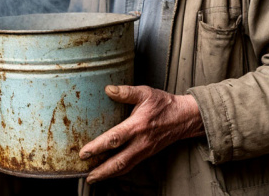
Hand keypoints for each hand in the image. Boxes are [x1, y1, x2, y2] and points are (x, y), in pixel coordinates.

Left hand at [80, 85, 204, 183]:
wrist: (185, 117)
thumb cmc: (164, 104)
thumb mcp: (146, 93)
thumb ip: (126, 92)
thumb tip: (108, 89)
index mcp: (138, 126)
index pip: (115, 139)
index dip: (98, 147)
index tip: (84, 153)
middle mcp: (141, 142)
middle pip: (118, 161)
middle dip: (101, 170)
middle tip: (86, 176)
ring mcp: (144, 150)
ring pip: (124, 167)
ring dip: (108, 174)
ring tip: (93, 178)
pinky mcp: (146, 154)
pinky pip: (130, 165)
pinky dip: (118, 171)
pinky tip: (108, 172)